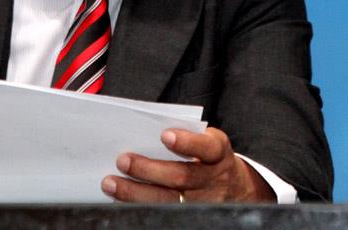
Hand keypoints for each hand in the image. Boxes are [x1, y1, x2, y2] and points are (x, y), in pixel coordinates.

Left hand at [102, 127, 275, 202]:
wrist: (236, 190)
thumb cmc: (211, 159)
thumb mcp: (209, 143)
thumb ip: (187, 136)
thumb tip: (146, 132)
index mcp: (218, 153)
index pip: (207, 147)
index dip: (187, 142)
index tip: (165, 135)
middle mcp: (212, 179)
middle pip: (181, 177)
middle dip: (149, 169)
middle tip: (123, 160)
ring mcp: (201, 202)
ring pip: (168, 200)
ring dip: (135, 192)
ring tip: (111, 182)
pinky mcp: (190, 216)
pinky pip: (163, 214)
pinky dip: (140, 206)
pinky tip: (120, 200)